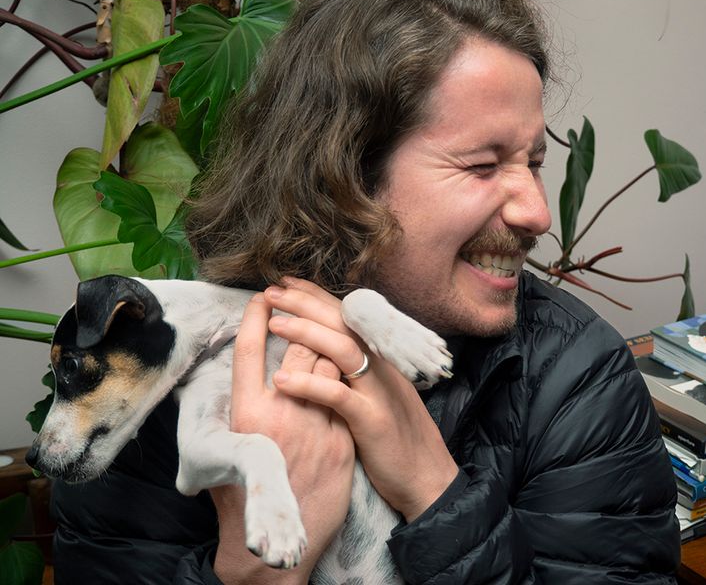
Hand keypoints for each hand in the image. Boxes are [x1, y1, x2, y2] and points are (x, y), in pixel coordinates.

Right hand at [212, 293, 354, 584]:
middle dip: (302, 321)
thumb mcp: (223, 450)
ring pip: (331, 364)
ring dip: (330, 345)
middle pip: (299, 348)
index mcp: (245, 413)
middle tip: (300, 303)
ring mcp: (316, 427)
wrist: (276, 544)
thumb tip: (243, 377)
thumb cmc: (240, 498)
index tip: (263, 296)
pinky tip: (346, 367)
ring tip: (327, 330)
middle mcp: (281, 414)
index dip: (257, 317)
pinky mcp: (342, 442)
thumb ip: (236, 410)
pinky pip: (348, 396)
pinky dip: (346, 378)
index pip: (251, 350)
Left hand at [265, 279, 458, 522]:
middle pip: (343, 323)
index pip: (345, 316)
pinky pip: (339, 396)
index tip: (286, 283)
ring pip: (343, 349)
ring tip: (274, 324)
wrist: (428, 478)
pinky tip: (282, 380)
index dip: (316, 297)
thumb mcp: (379, 395)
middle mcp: (381, 367)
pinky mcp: (373, 420)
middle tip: (271, 292)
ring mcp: (379, 392)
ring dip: (306, 332)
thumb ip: (357, 370)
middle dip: (306, 303)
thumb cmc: (396, 438)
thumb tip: (323, 350)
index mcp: (379, 359)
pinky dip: (309, 386)